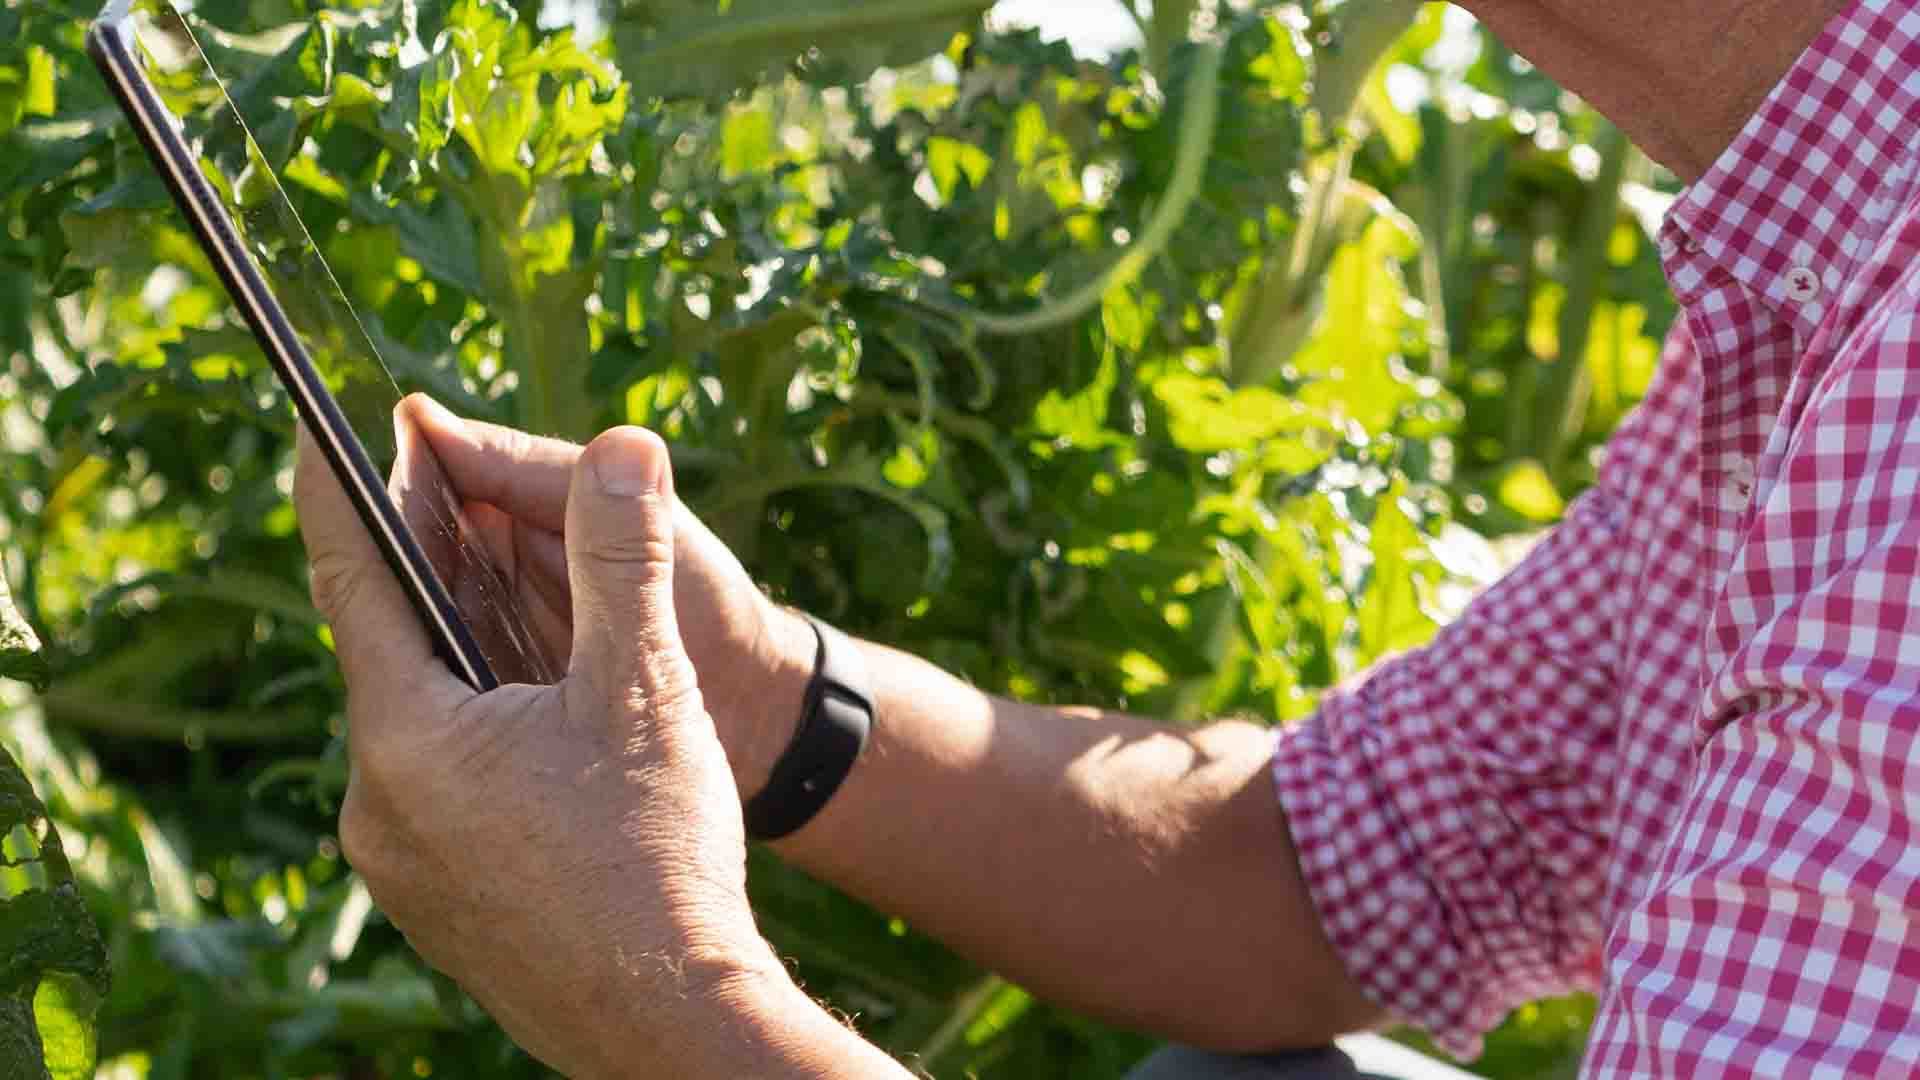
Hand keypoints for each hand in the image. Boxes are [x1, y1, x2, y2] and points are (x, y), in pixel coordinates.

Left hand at [296, 421, 789, 1075]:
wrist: (669, 1026)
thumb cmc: (656, 858)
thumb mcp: (642, 689)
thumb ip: (621, 561)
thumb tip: (623, 446)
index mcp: (406, 737)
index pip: (354, 578)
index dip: (343, 490)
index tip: (318, 420)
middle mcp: (377, 804)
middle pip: (389, 651)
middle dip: (426, 571)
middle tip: (452, 494)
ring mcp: (401, 864)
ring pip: (418, 722)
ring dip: (460, 656)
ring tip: (518, 606)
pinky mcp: (437, 902)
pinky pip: (436, 786)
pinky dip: (473, 730)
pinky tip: (541, 728)